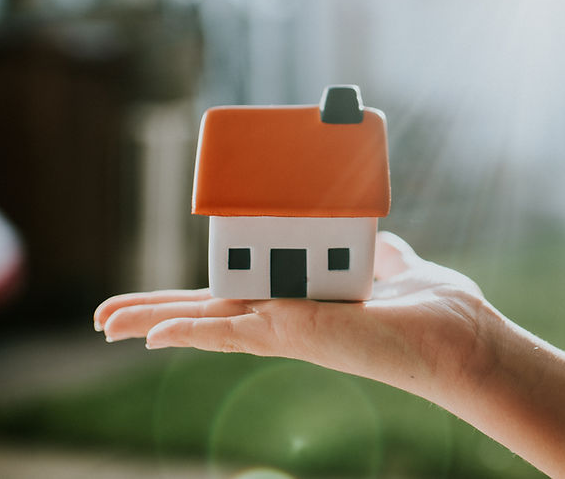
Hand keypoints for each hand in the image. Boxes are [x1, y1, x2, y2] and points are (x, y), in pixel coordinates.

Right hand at [94, 232, 496, 402]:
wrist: (458, 332)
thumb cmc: (431, 304)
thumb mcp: (389, 260)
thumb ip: (372, 247)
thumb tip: (371, 229)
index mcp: (302, 299)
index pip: (236, 295)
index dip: (196, 294)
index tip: (165, 299)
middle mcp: (289, 317)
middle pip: (208, 312)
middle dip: (156, 313)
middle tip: (105, 319)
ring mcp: (289, 328)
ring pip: (206, 325)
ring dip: (153, 323)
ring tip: (107, 325)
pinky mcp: (297, 334)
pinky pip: (233, 335)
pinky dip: (190, 333)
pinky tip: (150, 335)